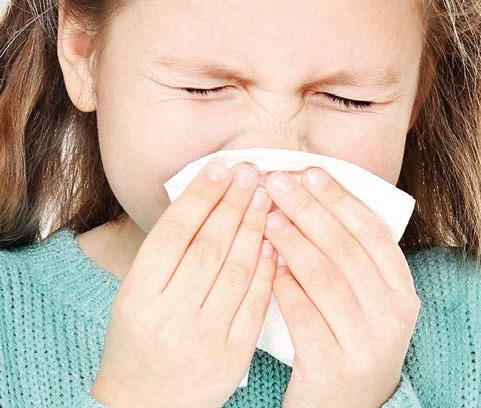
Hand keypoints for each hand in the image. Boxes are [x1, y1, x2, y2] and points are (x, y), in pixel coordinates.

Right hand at [90, 160, 276, 407]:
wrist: (144, 406)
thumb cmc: (140, 338)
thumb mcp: (137, 293)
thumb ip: (168, 251)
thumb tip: (209, 194)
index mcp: (137, 296)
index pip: (174, 233)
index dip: (201, 195)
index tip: (221, 166)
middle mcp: (168, 316)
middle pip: (209, 246)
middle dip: (233, 203)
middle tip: (251, 172)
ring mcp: (202, 338)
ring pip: (236, 269)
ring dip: (254, 227)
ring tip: (265, 197)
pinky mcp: (232, 357)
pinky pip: (255, 302)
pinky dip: (266, 268)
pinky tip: (273, 240)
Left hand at [262, 167, 420, 407]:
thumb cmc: (348, 338)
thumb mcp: (367, 299)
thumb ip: (350, 255)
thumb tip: (312, 192)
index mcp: (403, 290)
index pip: (372, 231)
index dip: (339, 197)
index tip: (310, 171)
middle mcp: (392, 315)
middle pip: (346, 248)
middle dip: (309, 210)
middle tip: (278, 183)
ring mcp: (365, 344)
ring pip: (325, 278)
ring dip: (293, 242)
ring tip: (268, 217)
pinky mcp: (332, 369)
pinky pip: (303, 315)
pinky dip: (283, 285)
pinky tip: (267, 264)